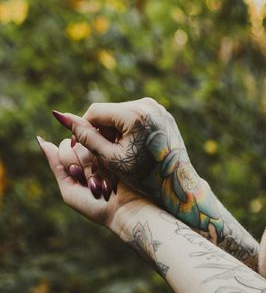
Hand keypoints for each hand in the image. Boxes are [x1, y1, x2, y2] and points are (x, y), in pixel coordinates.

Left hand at [36, 135, 142, 230]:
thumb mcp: (69, 190)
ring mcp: (102, 151)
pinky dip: (104, 160)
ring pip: (86, 144)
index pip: (63, 149)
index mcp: (76, 164)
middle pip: (73, 144)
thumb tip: (40, 139)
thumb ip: (55, 165)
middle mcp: (88, 156)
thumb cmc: (97, 207)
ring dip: (93, 165)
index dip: (70, 164)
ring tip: (104, 180)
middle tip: (93, 182)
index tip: (81, 181)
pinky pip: (102, 144)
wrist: (126, 211)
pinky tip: (112, 174)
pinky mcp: (116, 149)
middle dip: (81, 164)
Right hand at [51, 99, 202, 215]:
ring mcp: (157, 108)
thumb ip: (86, 137)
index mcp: (134, 114)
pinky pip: (137, 118)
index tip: (79, 145)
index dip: (84, 129)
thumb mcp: (111, 159)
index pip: (95, 112)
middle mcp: (147, 104)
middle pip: (110, 112)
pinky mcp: (163, 114)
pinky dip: (129, 131)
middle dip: (101, 130)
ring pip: (122, 115)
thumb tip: (60, 116)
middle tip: (99, 152)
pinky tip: (131, 149)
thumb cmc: (144, 178)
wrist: (179, 187)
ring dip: (113, 130)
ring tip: (116, 152)